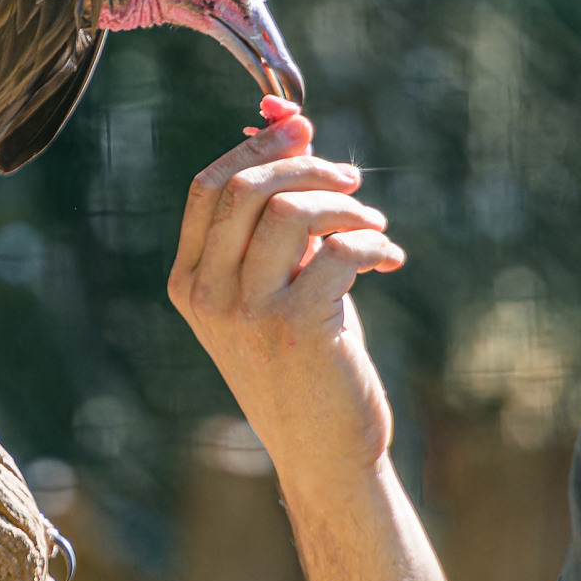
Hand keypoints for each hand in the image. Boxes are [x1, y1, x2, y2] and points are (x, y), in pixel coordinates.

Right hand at [168, 113, 406, 485]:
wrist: (324, 453)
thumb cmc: (307, 364)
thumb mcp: (277, 288)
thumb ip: (278, 226)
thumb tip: (296, 136)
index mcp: (190, 281)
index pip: (208, 187)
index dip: (258, 148)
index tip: (302, 128)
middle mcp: (208, 295)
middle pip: (247, 189)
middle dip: (308, 168)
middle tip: (353, 180)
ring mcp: (247, 313)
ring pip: (291, 212)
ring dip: (347, 207)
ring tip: (376, 227)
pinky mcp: (297, 328)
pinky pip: (341, 250)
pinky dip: (376, 243)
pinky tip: (390, 260)